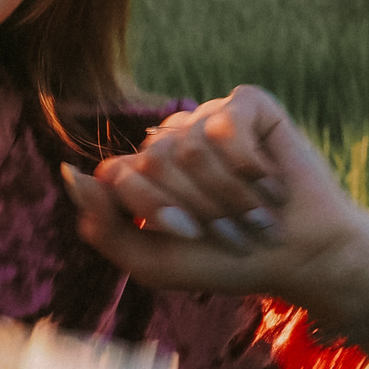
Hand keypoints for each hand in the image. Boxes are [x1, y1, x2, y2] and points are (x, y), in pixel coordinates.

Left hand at [59, 86, 368, 328]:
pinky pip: (228, 125)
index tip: (189, 237)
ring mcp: (209, 118)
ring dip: (228, 194)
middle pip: (153, 162)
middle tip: (229, 228)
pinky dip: (250, 166)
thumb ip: (102, 226)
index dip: (153, 210)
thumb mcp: (152, 262)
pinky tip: (271, 182)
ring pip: (192, 147)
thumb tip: (69, 173)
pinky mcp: (249, 105)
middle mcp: (173, 139)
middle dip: (194, 207)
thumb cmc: (226, 262)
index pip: (117, 174)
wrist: (299, 256)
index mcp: (145, 172)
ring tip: (254, 213)